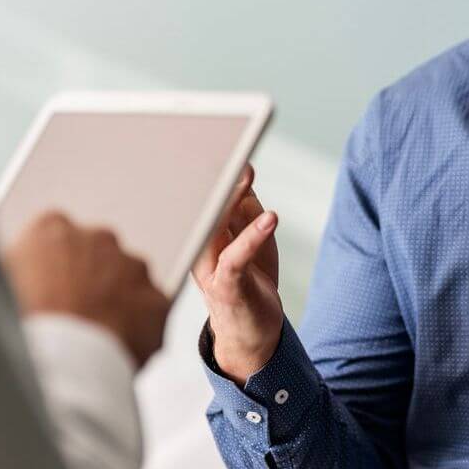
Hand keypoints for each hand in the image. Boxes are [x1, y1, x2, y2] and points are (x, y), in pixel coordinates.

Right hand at [2, 211, 172, 367]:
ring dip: (117, 304)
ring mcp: (133, 268)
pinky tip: (117, 350)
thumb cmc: (23, 330)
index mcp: (52, 230)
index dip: (54, 269)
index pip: (56, 238)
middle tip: (74, 318)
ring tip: (93, 339)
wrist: (61, 365)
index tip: (51, 290)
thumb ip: (15, 272)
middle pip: (97, 257)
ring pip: (129, 283)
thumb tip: (20, 277)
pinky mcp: (158, 301)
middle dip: (90, 282)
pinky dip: (140, 330)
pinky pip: (151, 314)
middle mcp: (98, 239)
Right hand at [191, 165, 282, 382]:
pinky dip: (252, 237)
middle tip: (226, 145)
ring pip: (212, 226)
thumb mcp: (249, 236)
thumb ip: (245, 207)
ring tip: (246, 173)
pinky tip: (271, 219)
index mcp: (200, 233)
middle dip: (213, 174)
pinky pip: (234, 257)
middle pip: (201, 205)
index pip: (199, 195)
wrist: (251, 333)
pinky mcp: (226, 286)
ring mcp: (208, 268)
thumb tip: (245, 170)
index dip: (205, 167)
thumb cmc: (249, 280)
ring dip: (230, 198)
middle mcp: (198, 247)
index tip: (216, 135)